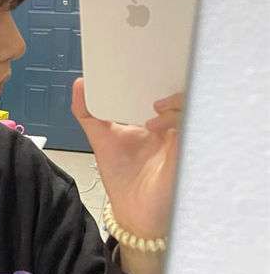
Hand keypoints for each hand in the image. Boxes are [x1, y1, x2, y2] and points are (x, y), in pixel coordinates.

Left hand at [71, 78, 182, 239]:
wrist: (134, 212)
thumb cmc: (123, 175)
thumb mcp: (101, 138)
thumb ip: (88, 112)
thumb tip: (79, 84)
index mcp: (156, 117)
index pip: (163, 86)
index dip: (155, 73)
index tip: (139, 62)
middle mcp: (173, 124)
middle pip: (183, 90)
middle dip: (170, 79)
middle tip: (150, 77)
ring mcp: (183, 136)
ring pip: (192, 104)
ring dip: (174, 102)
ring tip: (152, 112)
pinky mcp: (189, 151)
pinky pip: (194, 127)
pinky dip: (177, 120)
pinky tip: (157, 127)